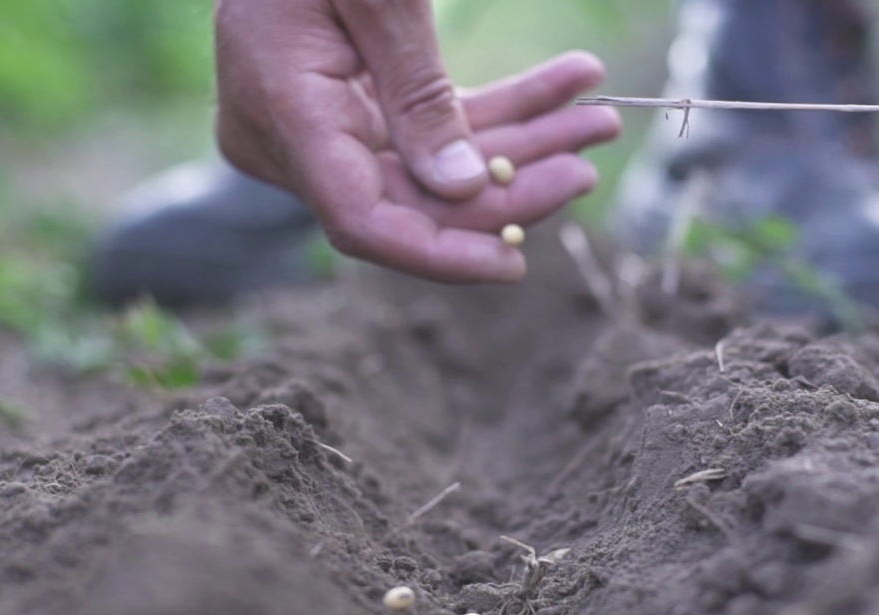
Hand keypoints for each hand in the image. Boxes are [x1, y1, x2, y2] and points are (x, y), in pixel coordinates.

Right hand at [214, 0, 620, 282]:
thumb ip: (420, 99)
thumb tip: (463, 192)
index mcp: (282, 113)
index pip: (362, 221)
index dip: (441, 253)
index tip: (515, 261)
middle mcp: (291, 136)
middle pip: (411, 196)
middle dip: (511, 177)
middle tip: (593, 144)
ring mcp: (319, 123)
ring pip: (431, 165)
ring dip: (520, 142)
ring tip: (596, 118)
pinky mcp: (348, 105)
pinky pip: (427, 126)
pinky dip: (497, 111)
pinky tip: (564, 88)